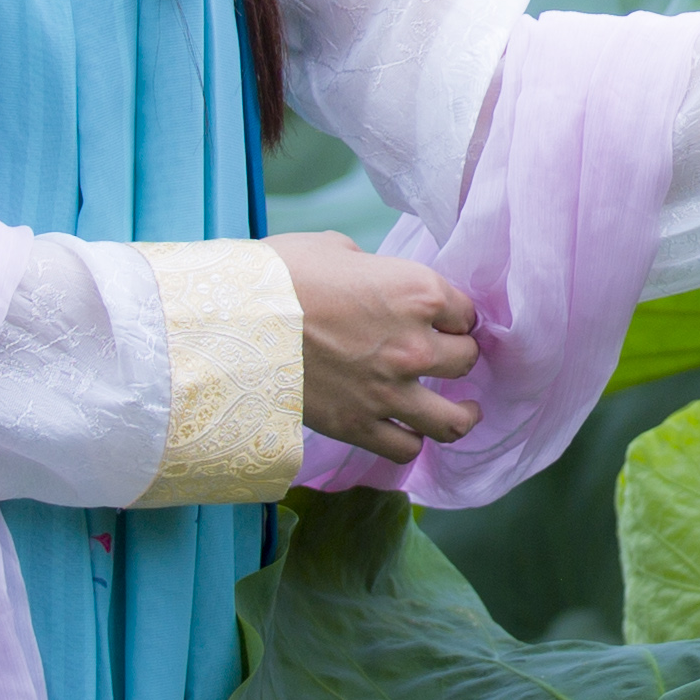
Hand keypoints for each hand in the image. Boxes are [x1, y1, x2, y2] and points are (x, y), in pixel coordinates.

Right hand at [270, 229, 479, 463]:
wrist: (233, 321)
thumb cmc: (282, 274)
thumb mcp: (337, 250)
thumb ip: (372, 269)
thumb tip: (372, 279)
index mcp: (418, 292)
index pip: (466, 312)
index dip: (456, 315)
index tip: (446, 320)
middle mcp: (414, 345)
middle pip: (466, 361)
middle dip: (459, 356)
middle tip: (447, 356)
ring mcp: (388, 391)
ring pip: (452, 419)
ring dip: (460, 412)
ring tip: (462, 409)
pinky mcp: (357, 426)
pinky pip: (405, 448)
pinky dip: (412, 442)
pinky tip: (410, 432)